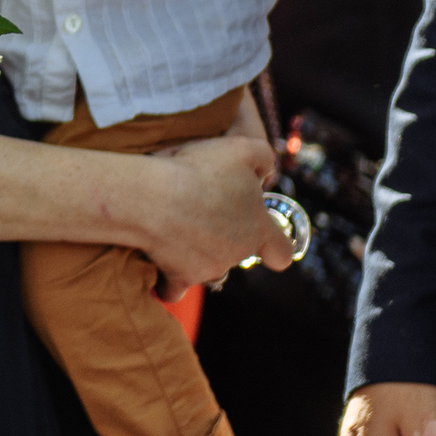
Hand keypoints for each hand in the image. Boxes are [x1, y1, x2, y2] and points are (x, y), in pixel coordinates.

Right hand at [139, 134, 281, 294]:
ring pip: (207, 266)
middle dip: (224, 235)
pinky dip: (167, 279)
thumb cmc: (199, 172)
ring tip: (174, 221)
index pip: (282, 252)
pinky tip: (157, 260)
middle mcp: (237, 255)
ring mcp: (208, 270)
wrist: (153, 198)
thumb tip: (264, 172)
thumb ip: (263, 158)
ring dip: (195, 250)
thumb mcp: (242, 148)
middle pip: (237, 253)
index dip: (276, 245)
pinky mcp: (178, 279)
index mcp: (258, 229)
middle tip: (201, 206)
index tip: (262, 235)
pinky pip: (174, 287)